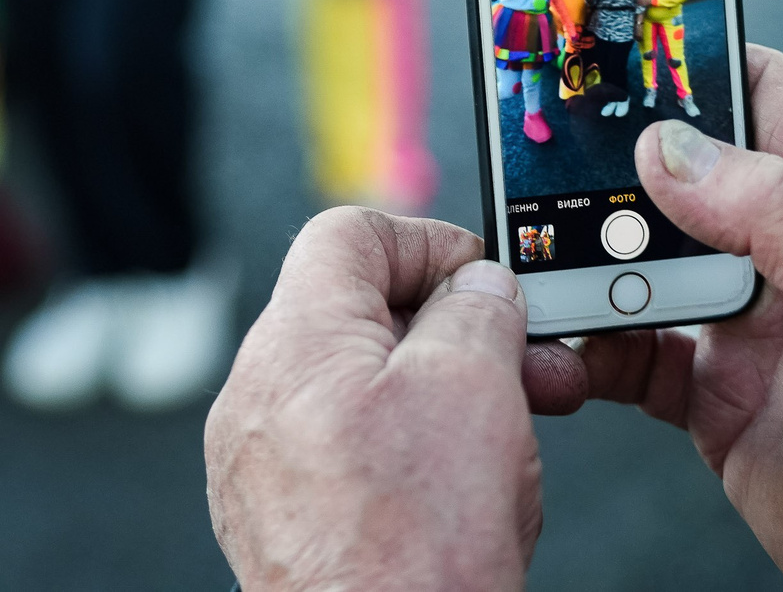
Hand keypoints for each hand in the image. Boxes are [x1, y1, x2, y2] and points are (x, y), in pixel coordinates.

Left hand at [207, 209, 568, 591]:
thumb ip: (477, 309)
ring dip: (440, 400)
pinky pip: (347, 457)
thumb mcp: (473, 385)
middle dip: (452, 335)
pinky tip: (457, 495)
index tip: (486, 282)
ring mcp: (261, 467)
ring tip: (505, 439)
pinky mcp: (280, 524)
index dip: (430, 245)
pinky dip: (406, 458)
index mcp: (293, 341)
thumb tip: (478, 288)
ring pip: (360, 392)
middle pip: (359, 317)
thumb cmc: (412, 547)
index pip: (349, 235)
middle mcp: (259, 397)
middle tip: (523, 365)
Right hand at [524, 48, 782, 590]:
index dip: (694, 61)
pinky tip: (565, 348)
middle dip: (612, 171)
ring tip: (543, 266)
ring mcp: (748, 322)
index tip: (618, 47)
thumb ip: (780, 208)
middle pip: (678, 175)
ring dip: (587, 265)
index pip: (763, 90)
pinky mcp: (714, 394)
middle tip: (546, 168)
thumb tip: (673, 147)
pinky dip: (586, 347)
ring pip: (641, 263)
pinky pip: (628, 351)